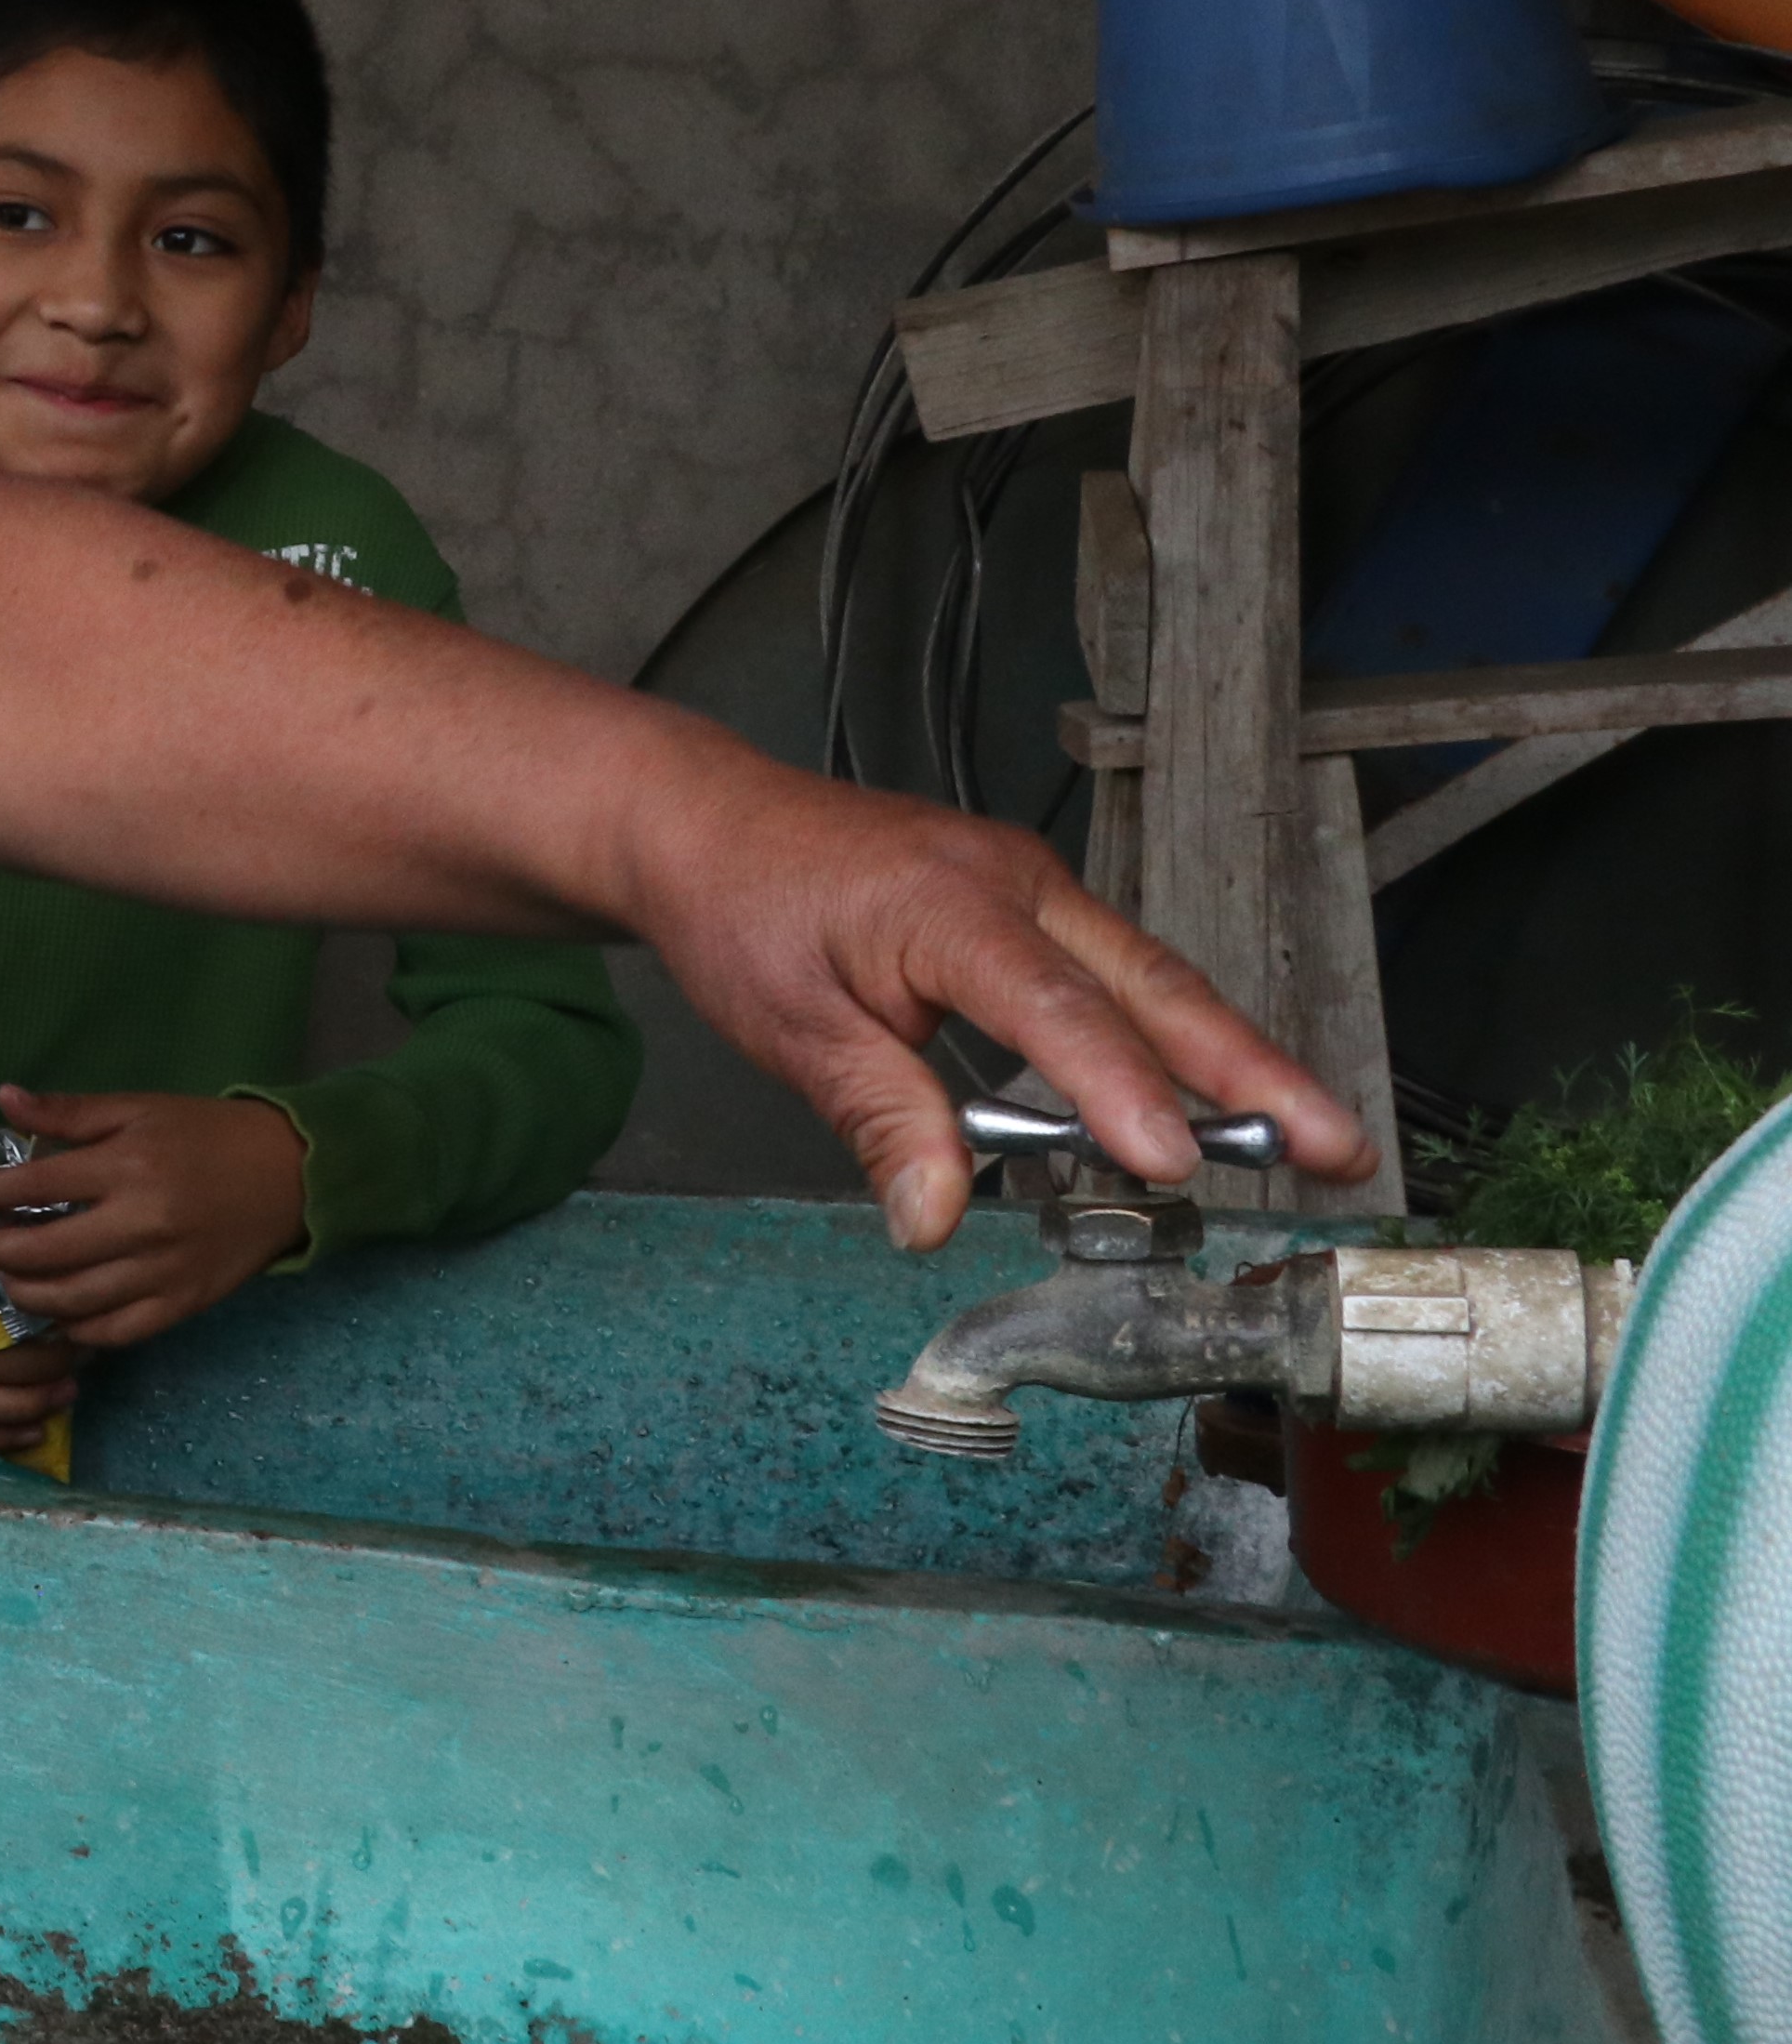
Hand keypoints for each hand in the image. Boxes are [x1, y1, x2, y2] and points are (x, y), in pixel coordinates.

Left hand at [0, 1087, 306, 1347]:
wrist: (287, 1174)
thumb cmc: (204, 1134)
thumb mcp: (137, 1109)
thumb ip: (69, 1112)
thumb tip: (3, 1099)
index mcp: (127, 1167)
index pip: (34, 1186)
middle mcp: (142, 1224)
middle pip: (44, 1253)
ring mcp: (163, 1271)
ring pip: (73, 1301)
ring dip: (27, 1297)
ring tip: (7, 1283)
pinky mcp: (182, 1304)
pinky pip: (114, 1331)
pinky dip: (77, 1329)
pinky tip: (56, 1314)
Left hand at [618, 760, 1369, 1247]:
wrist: (709, 824)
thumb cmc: (743, 910)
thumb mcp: (790, 1028)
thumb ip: (878, 1118)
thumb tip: (936, 1218)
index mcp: (946, 905)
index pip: (1053, 1007)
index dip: (1119, 1088)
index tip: (1171, 1163)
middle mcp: (1012, 882)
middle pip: (1152, 983)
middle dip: (1252, 1070)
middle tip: (1334, 1146)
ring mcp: (1031, 886)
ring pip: (1153, 977)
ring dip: (1234, 1058)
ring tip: (1314, 1136)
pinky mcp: (1031, 904)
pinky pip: (1119, 973)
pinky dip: (1174, 1035)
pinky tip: (1219, 1096)